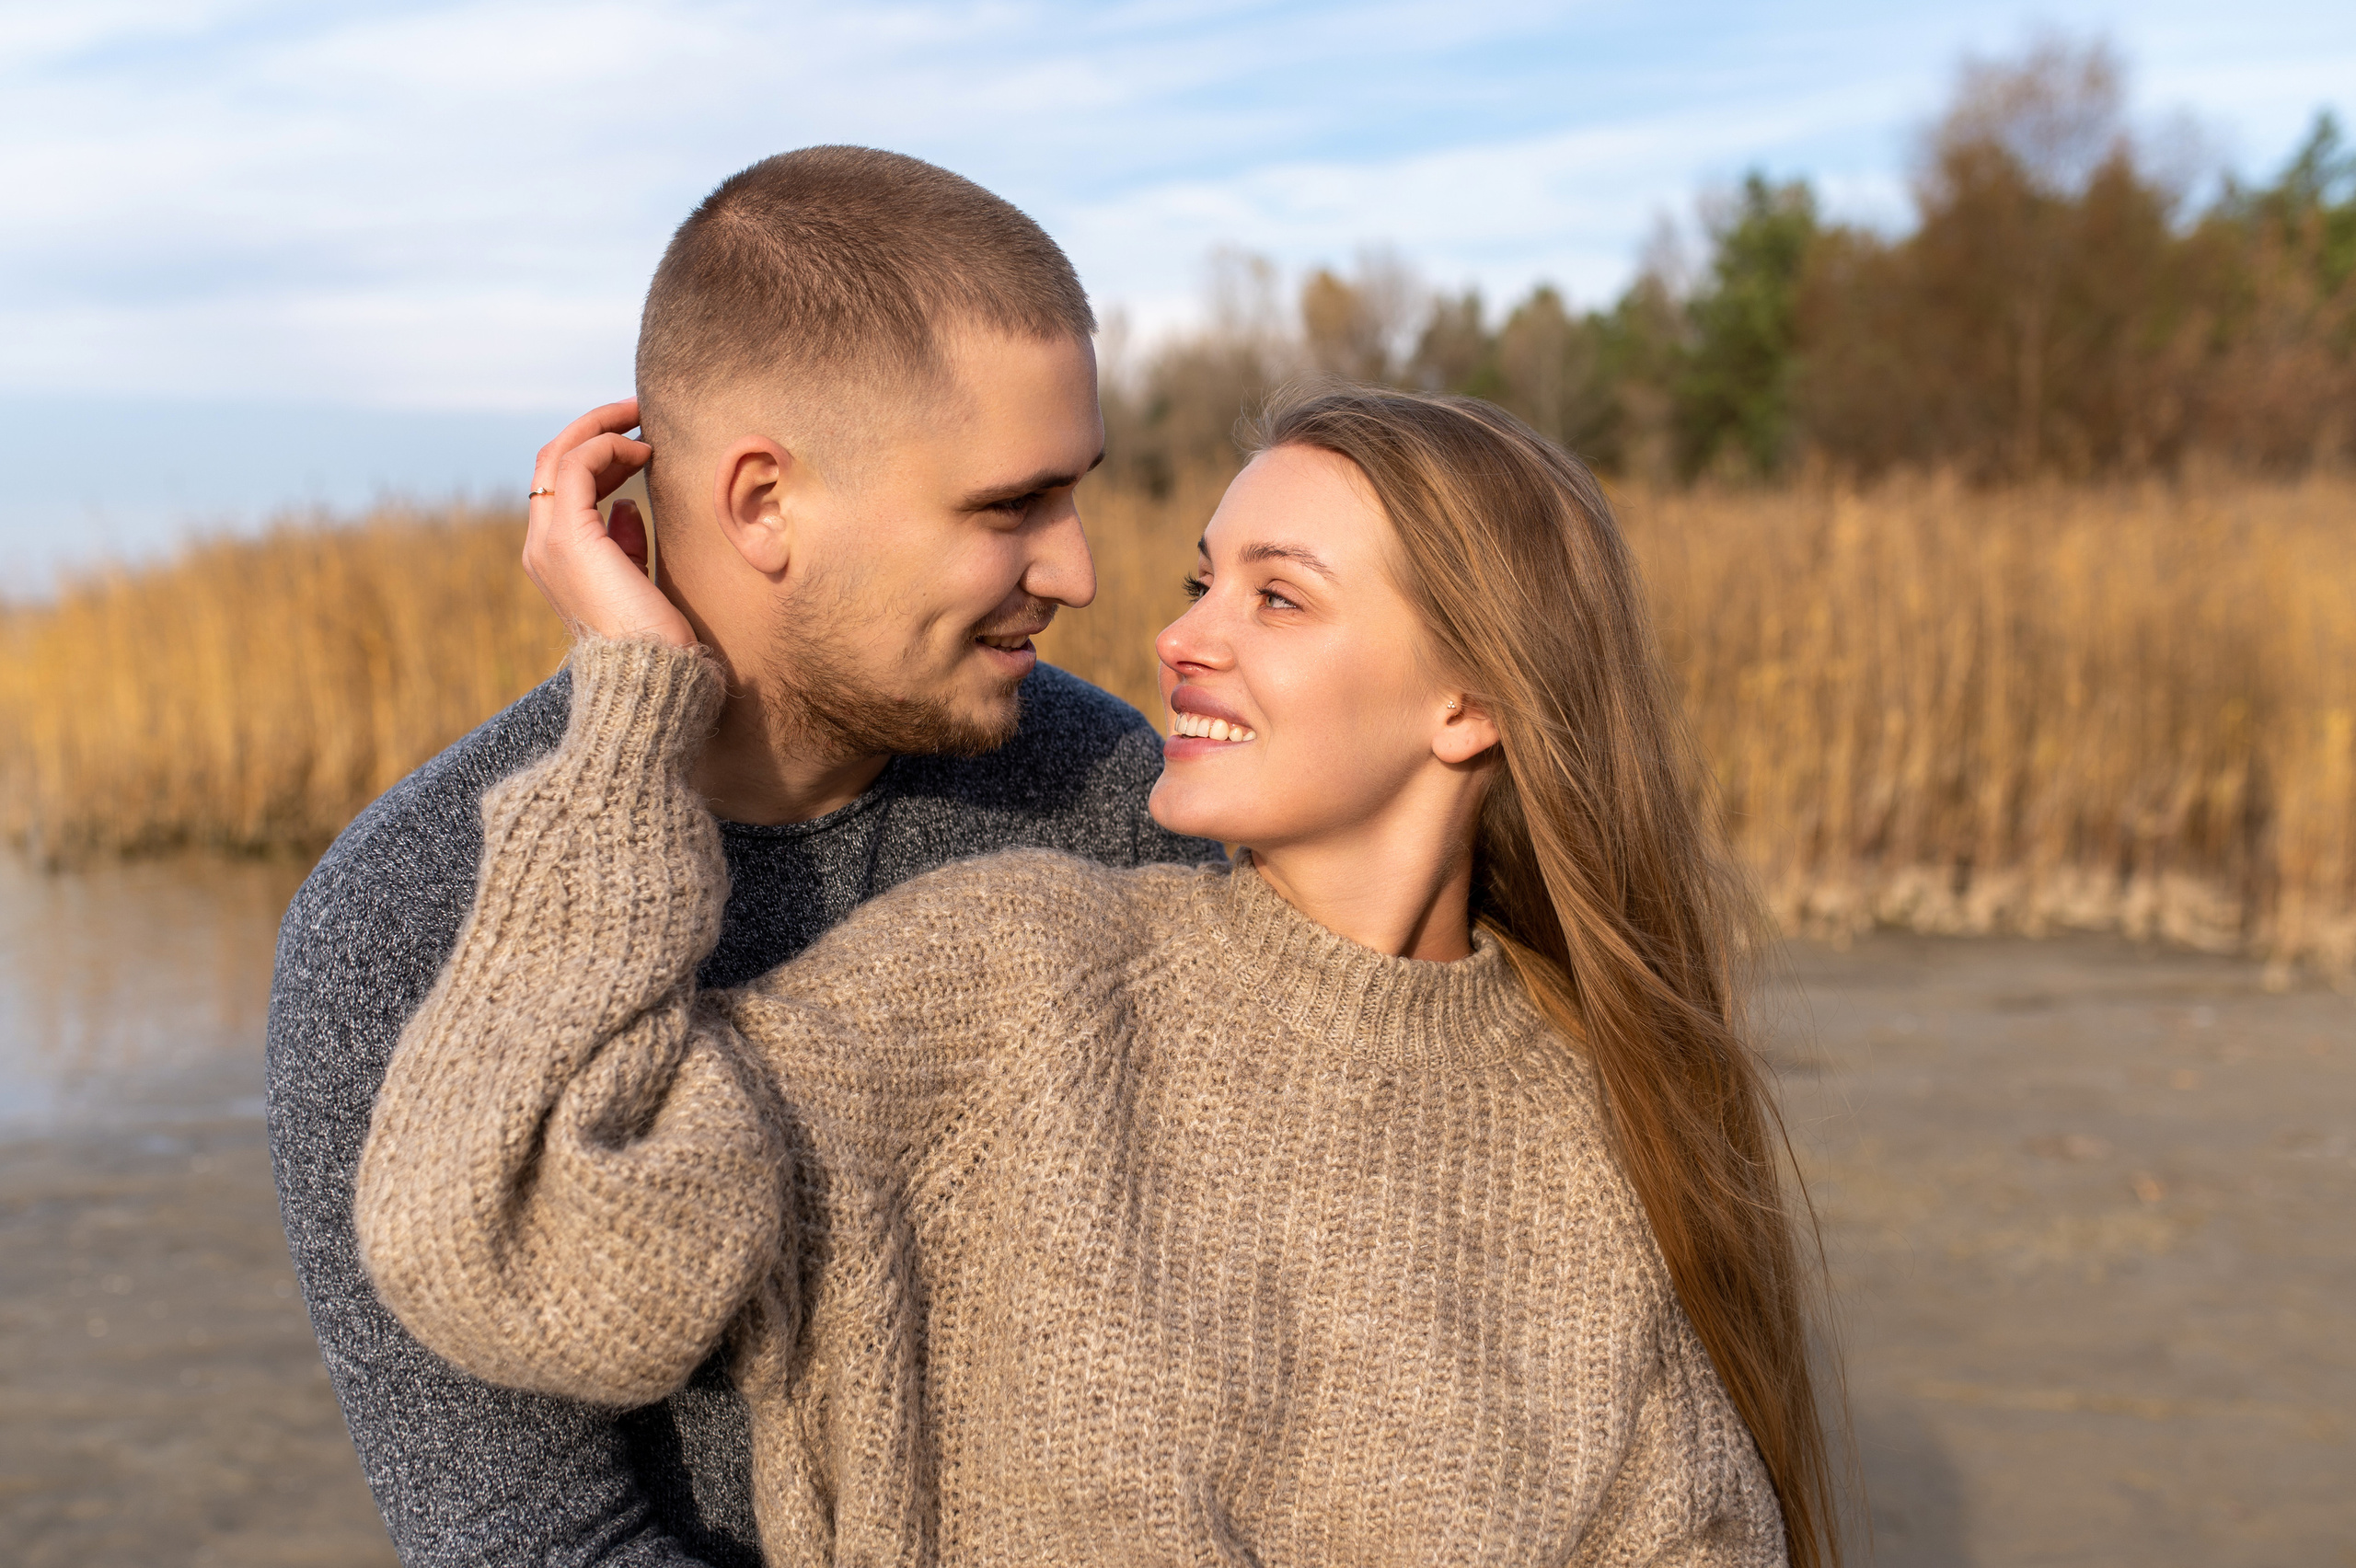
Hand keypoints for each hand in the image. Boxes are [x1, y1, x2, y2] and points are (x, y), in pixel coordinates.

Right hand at [523, 399, 697, 647]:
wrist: (651, 678)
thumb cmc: (655, 639)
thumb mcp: (638, 582)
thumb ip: (626, 544)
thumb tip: (626, 506)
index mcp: (555, 560)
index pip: (560, 486)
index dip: (596, 454)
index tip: (638, 440)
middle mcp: (541, 548)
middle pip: (551, 462)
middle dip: (593, 429)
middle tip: (636, 410)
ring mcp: (548, 544)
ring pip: (559, 457)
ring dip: (600, 429)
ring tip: (640, 418)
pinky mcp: (568, 540)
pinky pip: (578, 468)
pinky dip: (607, 448)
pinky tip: (642, 451)